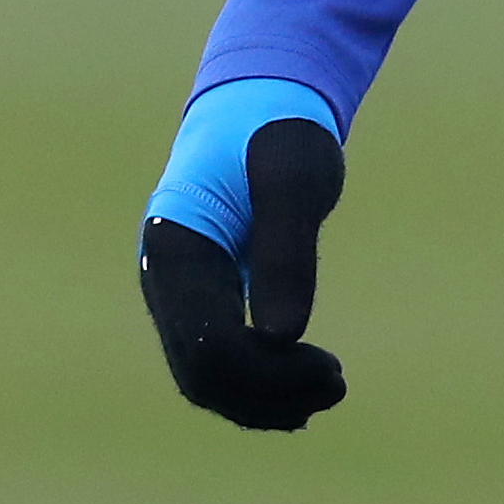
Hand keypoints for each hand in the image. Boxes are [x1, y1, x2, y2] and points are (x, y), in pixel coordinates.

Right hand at [137, 80, 349, 431]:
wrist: (263, 104)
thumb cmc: (281, 133)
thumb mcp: (296, 179)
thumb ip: (287, 251)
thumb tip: (281, 337)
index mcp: (177, 250)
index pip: (209, 348)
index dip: (268, 376)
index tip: (330, 369)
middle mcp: (165, 279)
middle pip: (202, 375)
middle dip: (269, 395)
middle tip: (338, 386)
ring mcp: (177, 291)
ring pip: (205, 377)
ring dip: (264, 399)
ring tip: (329, 392)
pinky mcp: (200, 296)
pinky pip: (215, 359)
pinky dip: (256, 385)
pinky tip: (302, 395)